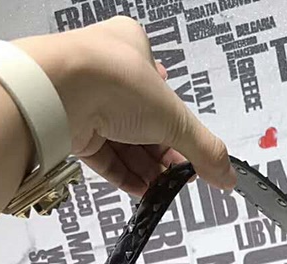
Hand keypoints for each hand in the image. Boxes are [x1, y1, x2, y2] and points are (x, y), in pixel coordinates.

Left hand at [15, 17, 235, 195]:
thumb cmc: (112, 79)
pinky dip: (123, 175)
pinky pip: (102, 156)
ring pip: (123, 141)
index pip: (162, 93)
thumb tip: (229, 174)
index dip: (178, 126)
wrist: (58, 91)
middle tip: (180, 177)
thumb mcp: (174, 116)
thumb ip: (204, 149)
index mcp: (132, 49)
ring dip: (146, 169)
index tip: (191, 154)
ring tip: (163, 189)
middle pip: (144, 123)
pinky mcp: (71, 127)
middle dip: (163, 154)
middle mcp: (107, 71)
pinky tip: (142, 191)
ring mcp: (86, 100)